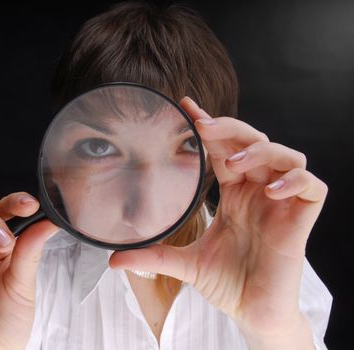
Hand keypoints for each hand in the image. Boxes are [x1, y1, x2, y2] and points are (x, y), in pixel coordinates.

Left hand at [109, 97, 326, 348]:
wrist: (251, 311)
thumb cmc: (226, 282)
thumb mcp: (185, 262)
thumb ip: (153, 256)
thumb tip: (113, 259)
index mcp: (234, 194)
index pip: (223, 149)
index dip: (209, 126)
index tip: (185, 106)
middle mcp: (258, 191)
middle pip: (254, 141)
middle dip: (231, 129)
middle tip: (204, 127)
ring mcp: (281, 203)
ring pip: (286, 155)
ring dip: (260, 151)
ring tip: (234, 164)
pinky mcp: (301, 219)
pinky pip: (312, 187)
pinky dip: (294, 181)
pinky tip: (270, 191)